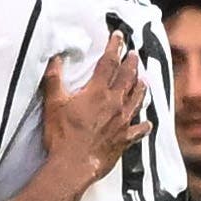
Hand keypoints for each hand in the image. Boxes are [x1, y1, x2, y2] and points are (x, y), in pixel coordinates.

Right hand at [40, 32, 150, 181]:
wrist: (73, 165)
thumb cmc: (62, 134)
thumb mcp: (53, 103)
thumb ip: (54, 78)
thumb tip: (56, 58)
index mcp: (97, 92)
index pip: (108, 63)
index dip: (114, 47)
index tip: (118, 36)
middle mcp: (114, 104)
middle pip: (127, 78)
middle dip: (131, 63)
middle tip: (134, 53)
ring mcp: (122, 122)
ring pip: (136, 99)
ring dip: (141, 87)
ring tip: (144, 79)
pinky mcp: (124, 139)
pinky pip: (138, 131)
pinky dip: (144, 126)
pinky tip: (148, 124)